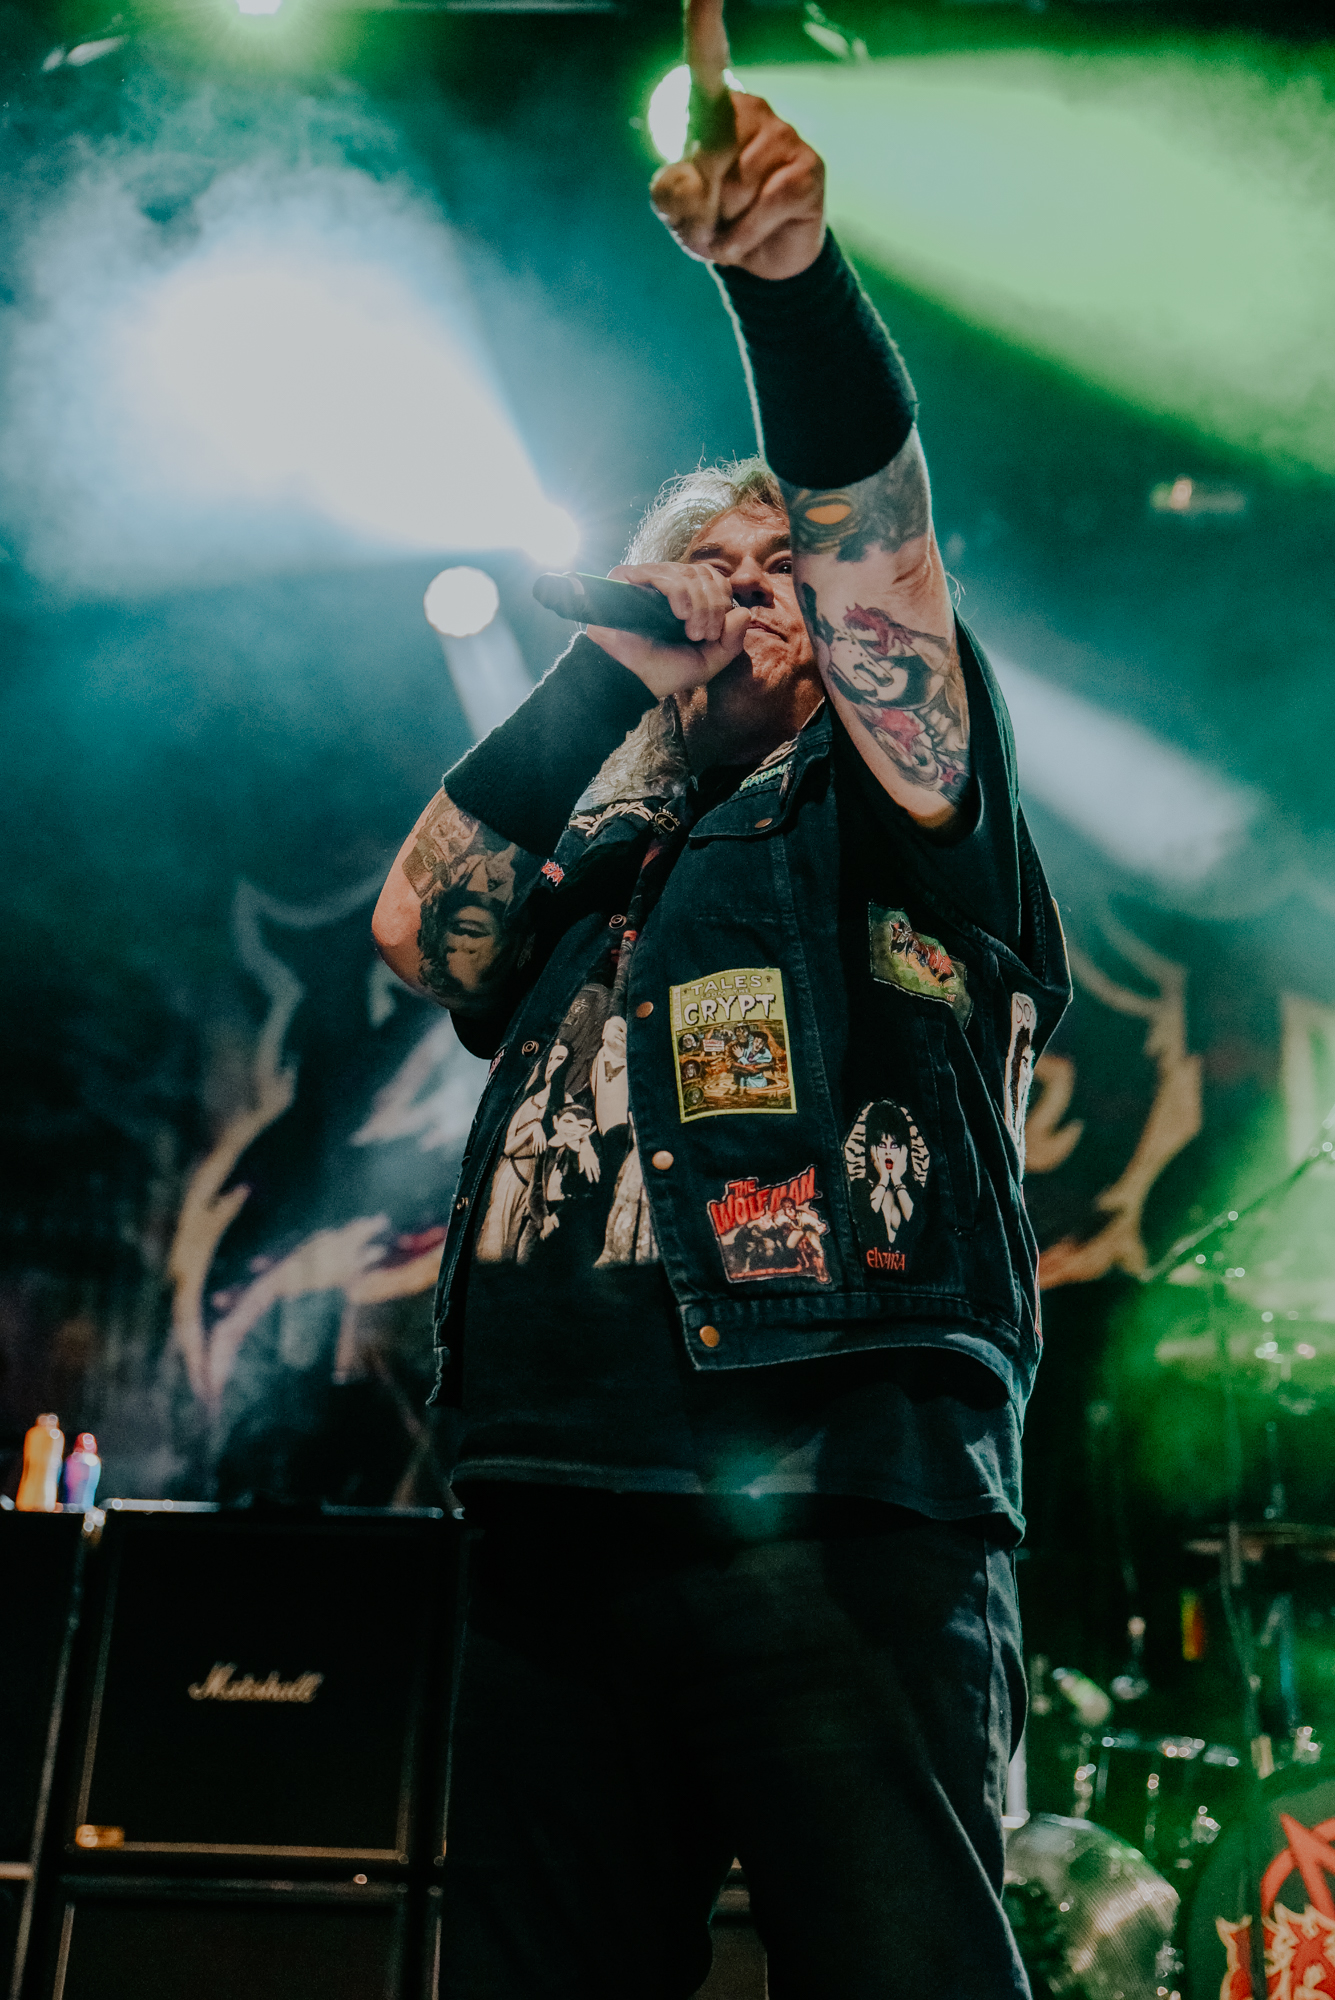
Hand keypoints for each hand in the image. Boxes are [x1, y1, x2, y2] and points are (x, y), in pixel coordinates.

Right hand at [587, 559, 751, 699]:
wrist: (628, 679)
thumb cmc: (662, 671)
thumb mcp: (706, 663)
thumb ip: (730, 642)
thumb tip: (744, 612)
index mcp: (685, 599)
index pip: (714, 579)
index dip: (722, 600)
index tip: (714, 634)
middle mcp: (667, 585)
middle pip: (704, 574)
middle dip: (713, 605)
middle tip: (703, 635)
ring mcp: (647, 579)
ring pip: (688, 574)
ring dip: (699, 605)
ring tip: (692, 632)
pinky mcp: (627, 577)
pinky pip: (663, 573)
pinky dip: (680, 594)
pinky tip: (679, 614)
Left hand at [649, 0, 824, 280]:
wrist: (761, 261)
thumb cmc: (716, 222)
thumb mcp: (678, 213)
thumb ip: (670, 193)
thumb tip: (694, 180)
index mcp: (714, 109)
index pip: (706, 60)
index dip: (705, 22)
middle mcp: (752, 112)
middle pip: (710, 157)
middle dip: (701, 204)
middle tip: (712, 219)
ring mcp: (784, 136)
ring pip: (737, 186)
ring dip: (726, 222)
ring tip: (736, 225)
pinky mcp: (808, 167)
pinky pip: (764, 205)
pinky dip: (747, 233)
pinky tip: (752, 234)